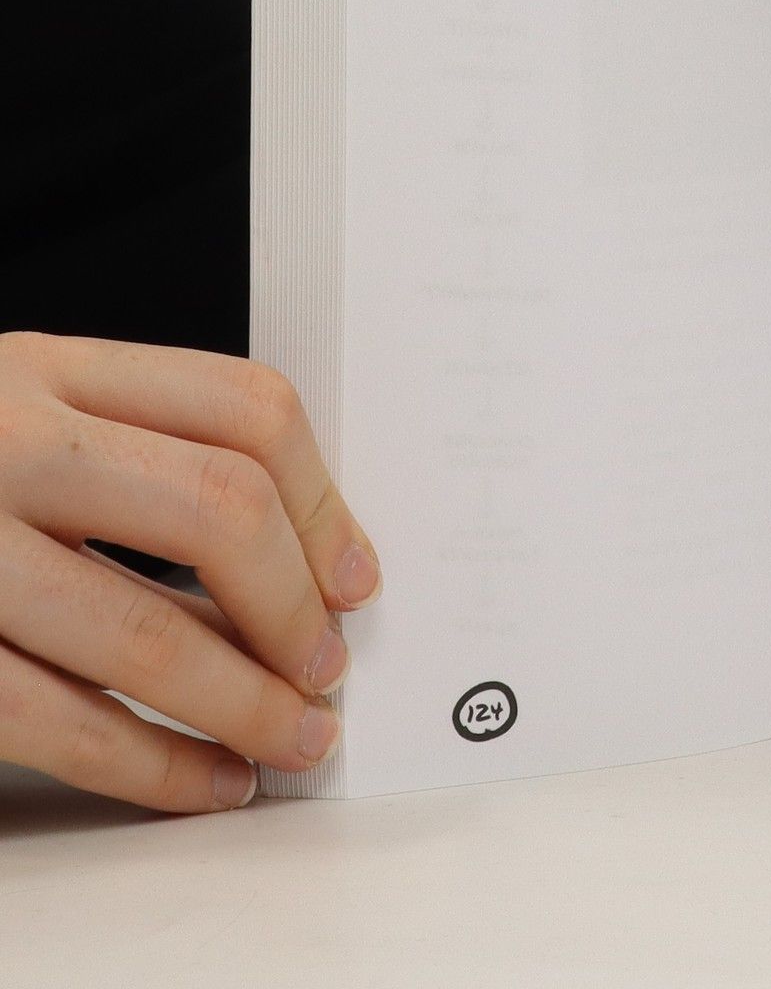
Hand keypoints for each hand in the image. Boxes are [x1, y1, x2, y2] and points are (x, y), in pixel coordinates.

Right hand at [0, 333, 379, 811]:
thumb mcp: (22, 413)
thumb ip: (135, 451)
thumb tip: (304, 562)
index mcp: (48, 367)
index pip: (245, 406)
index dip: (324, 500)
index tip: (357, 576)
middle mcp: (4, 439)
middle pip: (217, 507)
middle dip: (292, 606)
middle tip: (327, 669)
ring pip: (140, 632)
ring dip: (240, 704)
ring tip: (290, 741)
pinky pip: (49, 719)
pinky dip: (145, 765)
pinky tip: (198, 782)